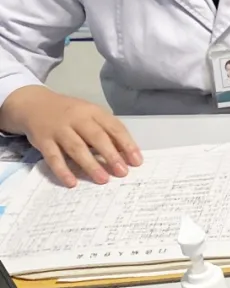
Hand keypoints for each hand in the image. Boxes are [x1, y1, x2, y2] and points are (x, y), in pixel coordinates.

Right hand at [0, 86, 140, 187]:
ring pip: (77, 148)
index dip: (127, 144)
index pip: (114, 127)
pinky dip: (63, 170)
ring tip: (103, 180)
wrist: (34, 105)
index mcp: (94, 111)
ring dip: (91, 165)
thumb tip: (125, 153)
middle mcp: (77, 118)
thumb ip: (105, 131)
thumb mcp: (90, 115)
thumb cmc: (70, 114)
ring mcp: (59, 129)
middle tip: (123, 172)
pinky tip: (72, 182)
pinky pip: (53, 157)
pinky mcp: (43, 141)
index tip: (137, 161)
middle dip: (111, 155)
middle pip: (97, 137)